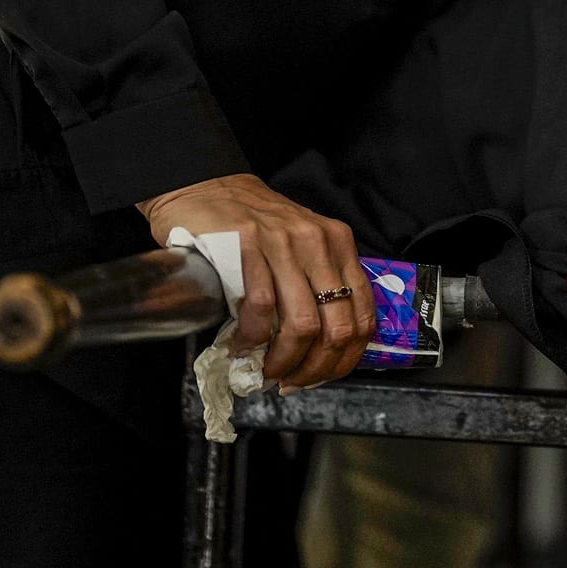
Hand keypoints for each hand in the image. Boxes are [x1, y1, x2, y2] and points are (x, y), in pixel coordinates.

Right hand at [138, 174, 369, 387]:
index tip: (321, 375)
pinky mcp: (247, 245)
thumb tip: (318, 350)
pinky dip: (251, 338)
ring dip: (283, 359)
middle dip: (315, 367)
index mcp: (338, 245)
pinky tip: (240, 345)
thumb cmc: (251, 224)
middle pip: (337, 326)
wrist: (204, 186)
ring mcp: (283, 242)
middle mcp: (318, 242)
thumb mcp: (299, 247)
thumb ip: (315, 285)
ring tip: (265, 369)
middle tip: (291, 381)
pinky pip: (260, 308)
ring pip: (303, 323)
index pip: (363, 315)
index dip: (345, 358)